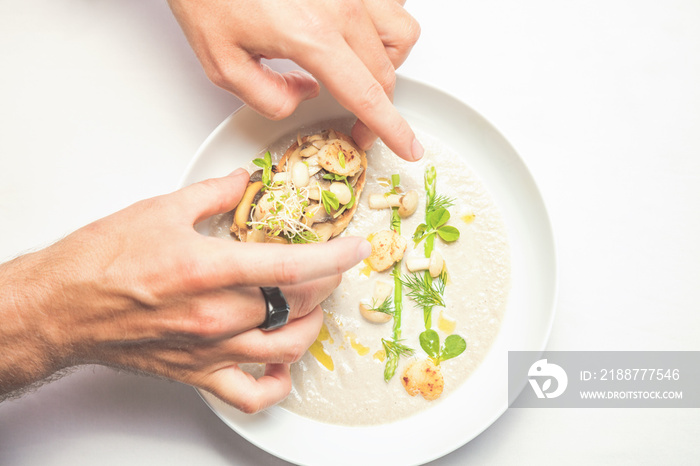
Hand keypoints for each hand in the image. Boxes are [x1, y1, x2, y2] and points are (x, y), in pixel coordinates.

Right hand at [0, 169, 369, 411]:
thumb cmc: (101, 261)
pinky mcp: (197, 372)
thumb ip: (213, 192)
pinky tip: (281, 365)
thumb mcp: (161, 209)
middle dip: (325, 284)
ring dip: (311, 327)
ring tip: (311, 306)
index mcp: (208, 269)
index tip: (356, 247)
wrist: (62, 307)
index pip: (291, 266)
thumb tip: (245, 179)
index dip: (334, 256)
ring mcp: (208, 350)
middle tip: (328, 267)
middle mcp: (214, 315)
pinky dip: (276, 384)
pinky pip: (250, 395)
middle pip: (296, 305)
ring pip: (285, 349)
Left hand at [167, 0, 422, 160]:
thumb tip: (303, 97)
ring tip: (359, 73)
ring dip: (388, 63)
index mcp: (312, 35)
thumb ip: (267, 97)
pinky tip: (356, 34)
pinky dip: (383, 25)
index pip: (367, 95)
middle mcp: (341, 6)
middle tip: (358, 125)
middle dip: (380, 108)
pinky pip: (390, 2)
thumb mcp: (222, 63)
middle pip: (386, 72)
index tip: (407, 146)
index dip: (391, 128)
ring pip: (400, 34)